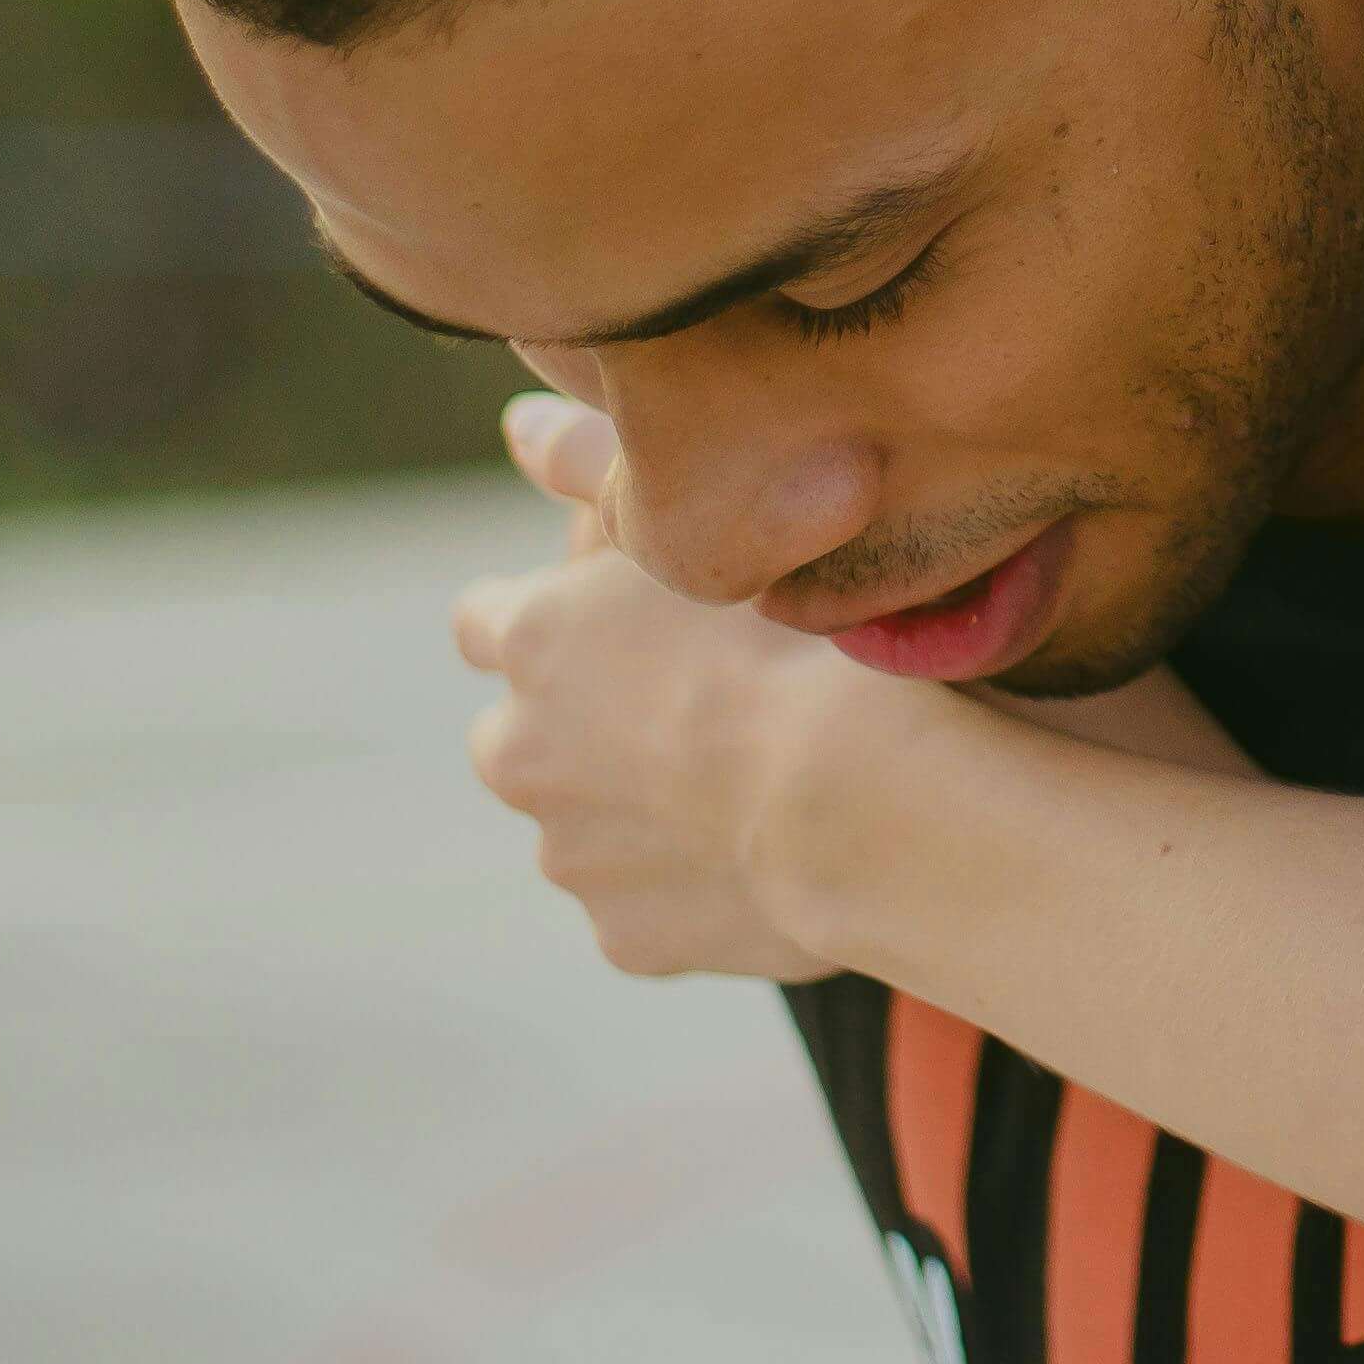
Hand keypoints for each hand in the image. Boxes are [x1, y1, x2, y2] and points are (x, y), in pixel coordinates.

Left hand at [449, 394, 847, 981]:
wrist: (876, 808)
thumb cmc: (810, 642)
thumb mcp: (710, 522)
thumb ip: (596, 464)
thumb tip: (516, 423)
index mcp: (530, 643)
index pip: (487, 620)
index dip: (557, 616)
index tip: (628, 620)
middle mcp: (519, 754)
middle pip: (529, 731)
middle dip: (591, 720)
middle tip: (708, 696)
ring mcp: (569, 858)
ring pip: (590, 820)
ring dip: (645, 800)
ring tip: (761, 776)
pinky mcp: (627, 940)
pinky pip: (650, 898)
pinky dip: (694, 876)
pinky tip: (773, 845)